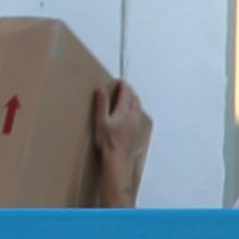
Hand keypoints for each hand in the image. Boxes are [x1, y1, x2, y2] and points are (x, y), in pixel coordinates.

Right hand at [89, 79, 154, 206]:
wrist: (116, 158)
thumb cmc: (106, 140)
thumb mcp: (100, 120)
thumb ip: (101, 104)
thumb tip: (100, 88)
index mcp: (124, 111)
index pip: (126, 92)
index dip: (122, 85)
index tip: (118, 80)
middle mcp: (133, 116)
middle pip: (134, 98)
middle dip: (129, 91)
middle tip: (122, 87)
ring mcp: (136, 124)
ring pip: (138, 106)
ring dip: (133, 99)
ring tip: (127, 97)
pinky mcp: (136, 131)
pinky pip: (138, 114)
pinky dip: (134, 108)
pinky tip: (130, 113)